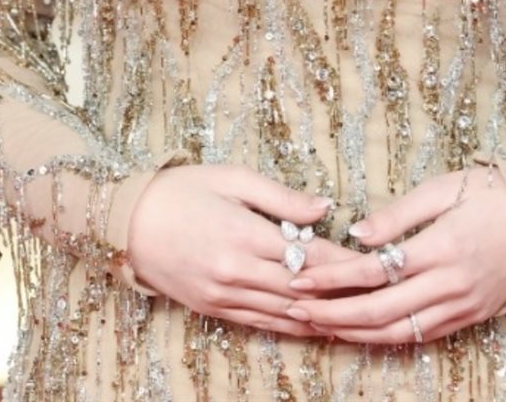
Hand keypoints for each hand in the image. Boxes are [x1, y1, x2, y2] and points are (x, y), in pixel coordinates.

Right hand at [126, 164, 363, 336]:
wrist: (128, 223)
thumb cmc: (181, 189)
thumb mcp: (232, 178)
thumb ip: (281, 197)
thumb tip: (325, 206)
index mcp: (244, 234)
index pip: (308, 254)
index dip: (344, 261)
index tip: (374, 261)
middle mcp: (237, 272)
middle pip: (303, 290)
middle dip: (343, 293)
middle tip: (377, 293)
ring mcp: (225, 296)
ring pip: (286, 314)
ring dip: (323, 317)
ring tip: (358, 317)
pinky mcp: (214, 310)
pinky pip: (261, 324)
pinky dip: (292, 328)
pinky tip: (315, 327)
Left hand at [281, 166, 505, 345]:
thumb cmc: (493, 193)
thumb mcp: (443, 189)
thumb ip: (398, 214)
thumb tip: (356, 233)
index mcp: (440, 247)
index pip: (374, 271)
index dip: (333, 278)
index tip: (301, 277)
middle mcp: (449, 285)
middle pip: (379, 311)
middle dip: (333, 314)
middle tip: (296, 310)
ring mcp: (461, 306)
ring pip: (398, 331)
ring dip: (355, 332)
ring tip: (319, 326)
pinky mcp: (470, 317)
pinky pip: (421, 335)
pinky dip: (387, 337)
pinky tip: (362, 333)